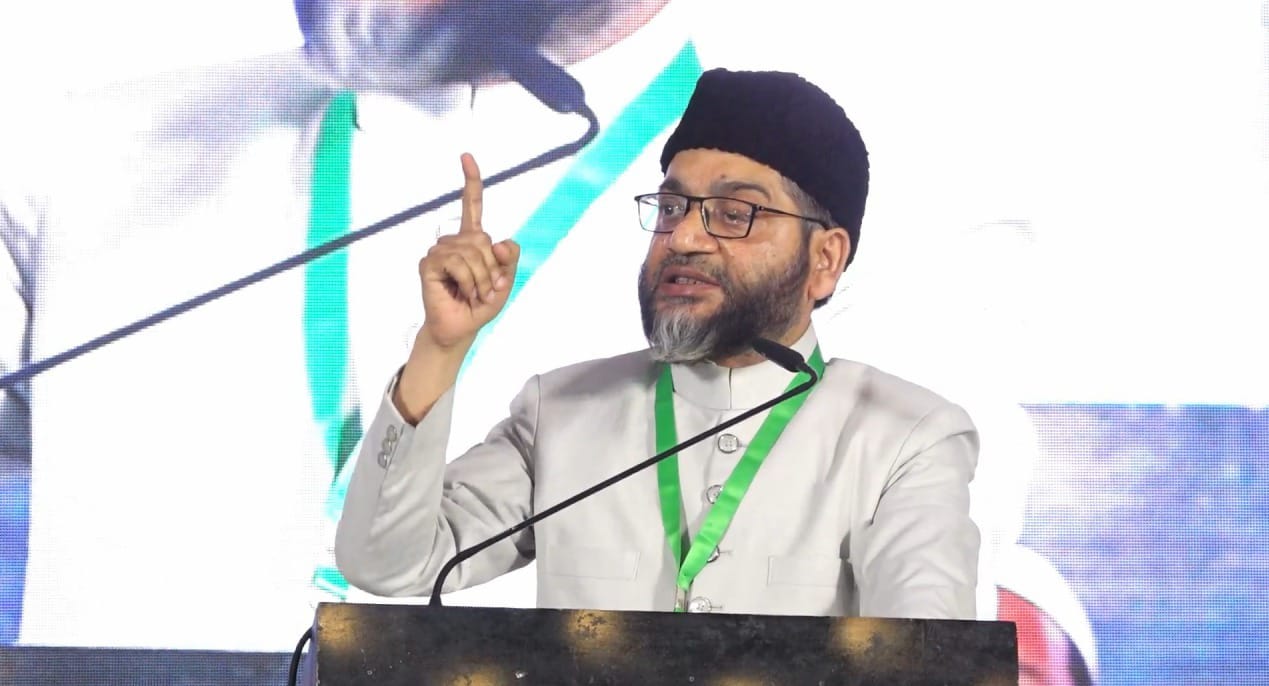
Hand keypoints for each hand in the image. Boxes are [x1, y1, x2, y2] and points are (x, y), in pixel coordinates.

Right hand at [416, 153, 520, 350]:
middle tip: (487, 289)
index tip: (466, 156)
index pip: (472, 205)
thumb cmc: (481, 304)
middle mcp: (454, 241)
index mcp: (472, 240)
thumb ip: (509, 260)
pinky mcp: (428, 264)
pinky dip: (467, 280)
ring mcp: (439, 251)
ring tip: (475, 294)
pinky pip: (456, 263)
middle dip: (492, 267)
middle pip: (482, 238)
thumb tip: (502, 241)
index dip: (471, 182)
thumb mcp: (505, 282)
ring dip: (481, 278)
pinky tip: (462, 291)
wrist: (461, 328)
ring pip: (471, 251)